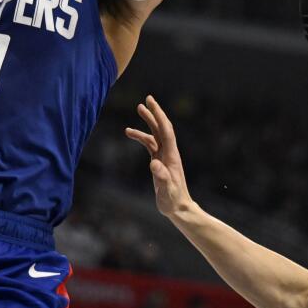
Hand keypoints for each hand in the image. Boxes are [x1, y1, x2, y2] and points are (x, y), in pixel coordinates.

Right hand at [125, 95, 193, 218]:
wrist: (178, 208)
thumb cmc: (173, 200)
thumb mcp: (166, 190)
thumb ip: (161, 177)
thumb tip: (154, 163)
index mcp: (171, 156)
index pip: (166, 131)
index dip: (159, 116)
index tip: (151, 103)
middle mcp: (169, 152)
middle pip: (162, 128)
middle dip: (155, 113)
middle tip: (147, 99)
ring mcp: (164, 156)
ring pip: (156, 133)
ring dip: (148, 121)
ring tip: (138, 109)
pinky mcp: (159, 161)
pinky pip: (149, 144)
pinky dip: (141, 136)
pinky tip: (129, 133)